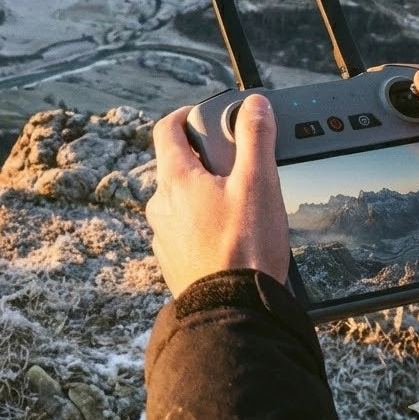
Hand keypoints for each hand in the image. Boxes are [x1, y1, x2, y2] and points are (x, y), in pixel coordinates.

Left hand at [145, 95, 288, 297]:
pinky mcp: (172, 261)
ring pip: (179, 202)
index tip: (199, 115)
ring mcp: (163, 235)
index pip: (167, 129)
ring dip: (203, 197)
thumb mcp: (258, 184)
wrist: (233, 313)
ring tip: (238, 206)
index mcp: (175, 179)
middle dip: (203, 161)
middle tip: (234, 165)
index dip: (183, 116)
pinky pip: (183, 233)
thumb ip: (256, 139)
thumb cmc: (243, 248)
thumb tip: (254, 106)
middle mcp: (160, 204)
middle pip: (176, 167)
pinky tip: (228, 239)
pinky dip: (201, 227)